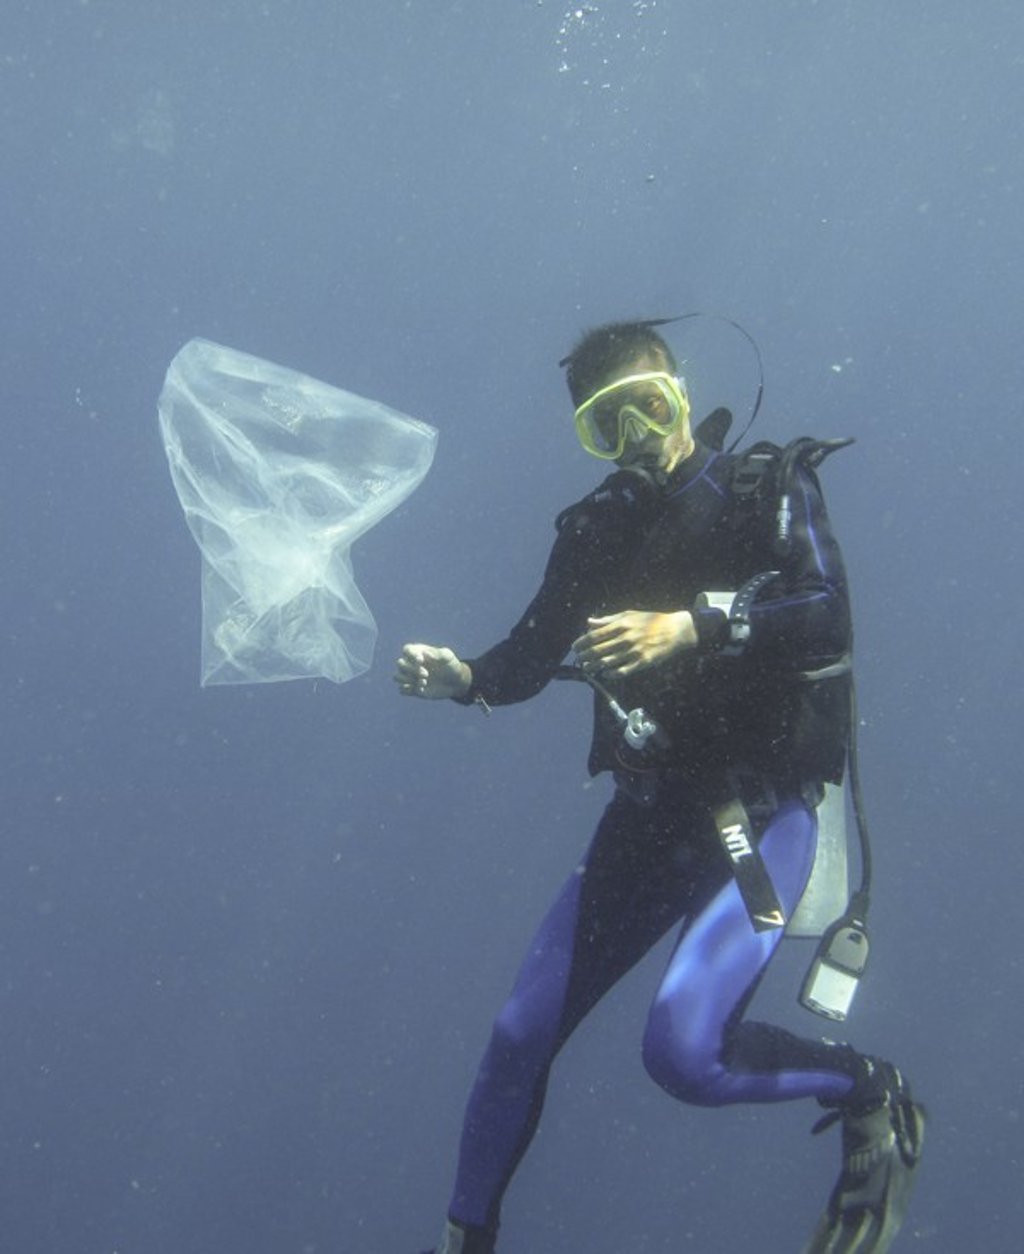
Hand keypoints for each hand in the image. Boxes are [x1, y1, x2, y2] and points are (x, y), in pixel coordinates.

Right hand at [395, 643, 471, 699]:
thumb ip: (437, 653)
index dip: (410, 655)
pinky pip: (402, 690)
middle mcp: (412, 664)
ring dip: (407, 680)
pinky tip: (421, 690)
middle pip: (400, 663)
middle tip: (426, 675)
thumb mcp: (447, 657)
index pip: (406, 649)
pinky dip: (409, 690)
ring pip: (397, 676)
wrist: (456, 682)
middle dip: (411, 669)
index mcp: (419, 653)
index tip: (421, 660)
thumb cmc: (451, 665)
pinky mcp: (413, 689)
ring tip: (424, 683)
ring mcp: (411, 677)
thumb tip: (424, 652)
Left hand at [572, 610, 695, 677]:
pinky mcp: (642, 662)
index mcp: (621, 625)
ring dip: (593, 667)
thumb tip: (589, 622)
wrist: (675, 630)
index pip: (594, 636)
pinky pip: (622, 671)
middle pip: (597, 651)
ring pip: (607, 663)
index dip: (581, 643)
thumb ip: (608, 620)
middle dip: (584, 657)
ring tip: (587, 668)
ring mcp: (634, 651)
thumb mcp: (629, 615)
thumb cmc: (651, 620)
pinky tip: (605, 674)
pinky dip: (610, 674)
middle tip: (579, 660)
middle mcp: (626, 638)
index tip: (575, 647)